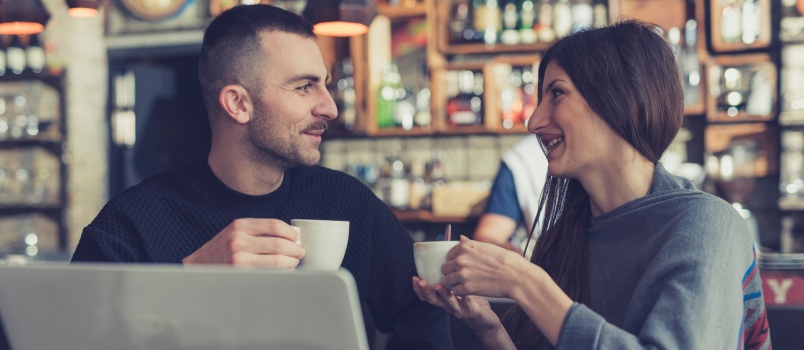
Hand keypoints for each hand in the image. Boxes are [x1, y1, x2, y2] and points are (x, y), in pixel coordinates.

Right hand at [182, 218, 303, 267]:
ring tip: (294, 262)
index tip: (296, 238)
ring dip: (291, 262)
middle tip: (300, 253)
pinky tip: (283, 271)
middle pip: (279, 244)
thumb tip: (290, 236)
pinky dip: (281, 272)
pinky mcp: (240, 274)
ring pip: (277, 261)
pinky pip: (269, 273)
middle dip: (295, 250)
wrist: (197, 267)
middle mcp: (239, 240)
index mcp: (240, 225)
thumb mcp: (236, 232)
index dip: (290, 232)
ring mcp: (239, 259)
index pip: (274, 225)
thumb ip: (258, 231)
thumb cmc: (221, 249)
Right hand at [412, 276, 502, 333]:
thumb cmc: (472, 298)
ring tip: (438, 286)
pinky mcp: (472, 312)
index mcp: (444, 297)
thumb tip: (456, 245)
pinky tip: (466, 295)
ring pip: (448, 303)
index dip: (419, 288)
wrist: (485, 317)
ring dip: (442, 294)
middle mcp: (449, 305)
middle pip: (434, 299)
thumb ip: (455, 271)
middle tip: (420, 282)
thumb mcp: (461, 284)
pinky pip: (468, 306)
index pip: (428, 294)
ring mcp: (460, 309)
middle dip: (426, 290)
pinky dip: (466, 300)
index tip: (414, 278)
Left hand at [442, 236, 527, 297]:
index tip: (462, 265)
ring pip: (448, 280)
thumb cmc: (506, 260)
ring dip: (455, 283)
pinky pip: (455, 291)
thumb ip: (470, 244)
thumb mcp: (487, 247)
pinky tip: (470, 290)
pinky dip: (461, 292)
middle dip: (452, 272)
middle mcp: (461, 259)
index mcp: (465, 247)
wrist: (516, 276)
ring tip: (466, 284)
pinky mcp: (466, 288)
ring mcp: (462, 274)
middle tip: (462, 276)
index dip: (454, 261)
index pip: (449, 255)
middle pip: (445, 268)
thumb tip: (460, 238)